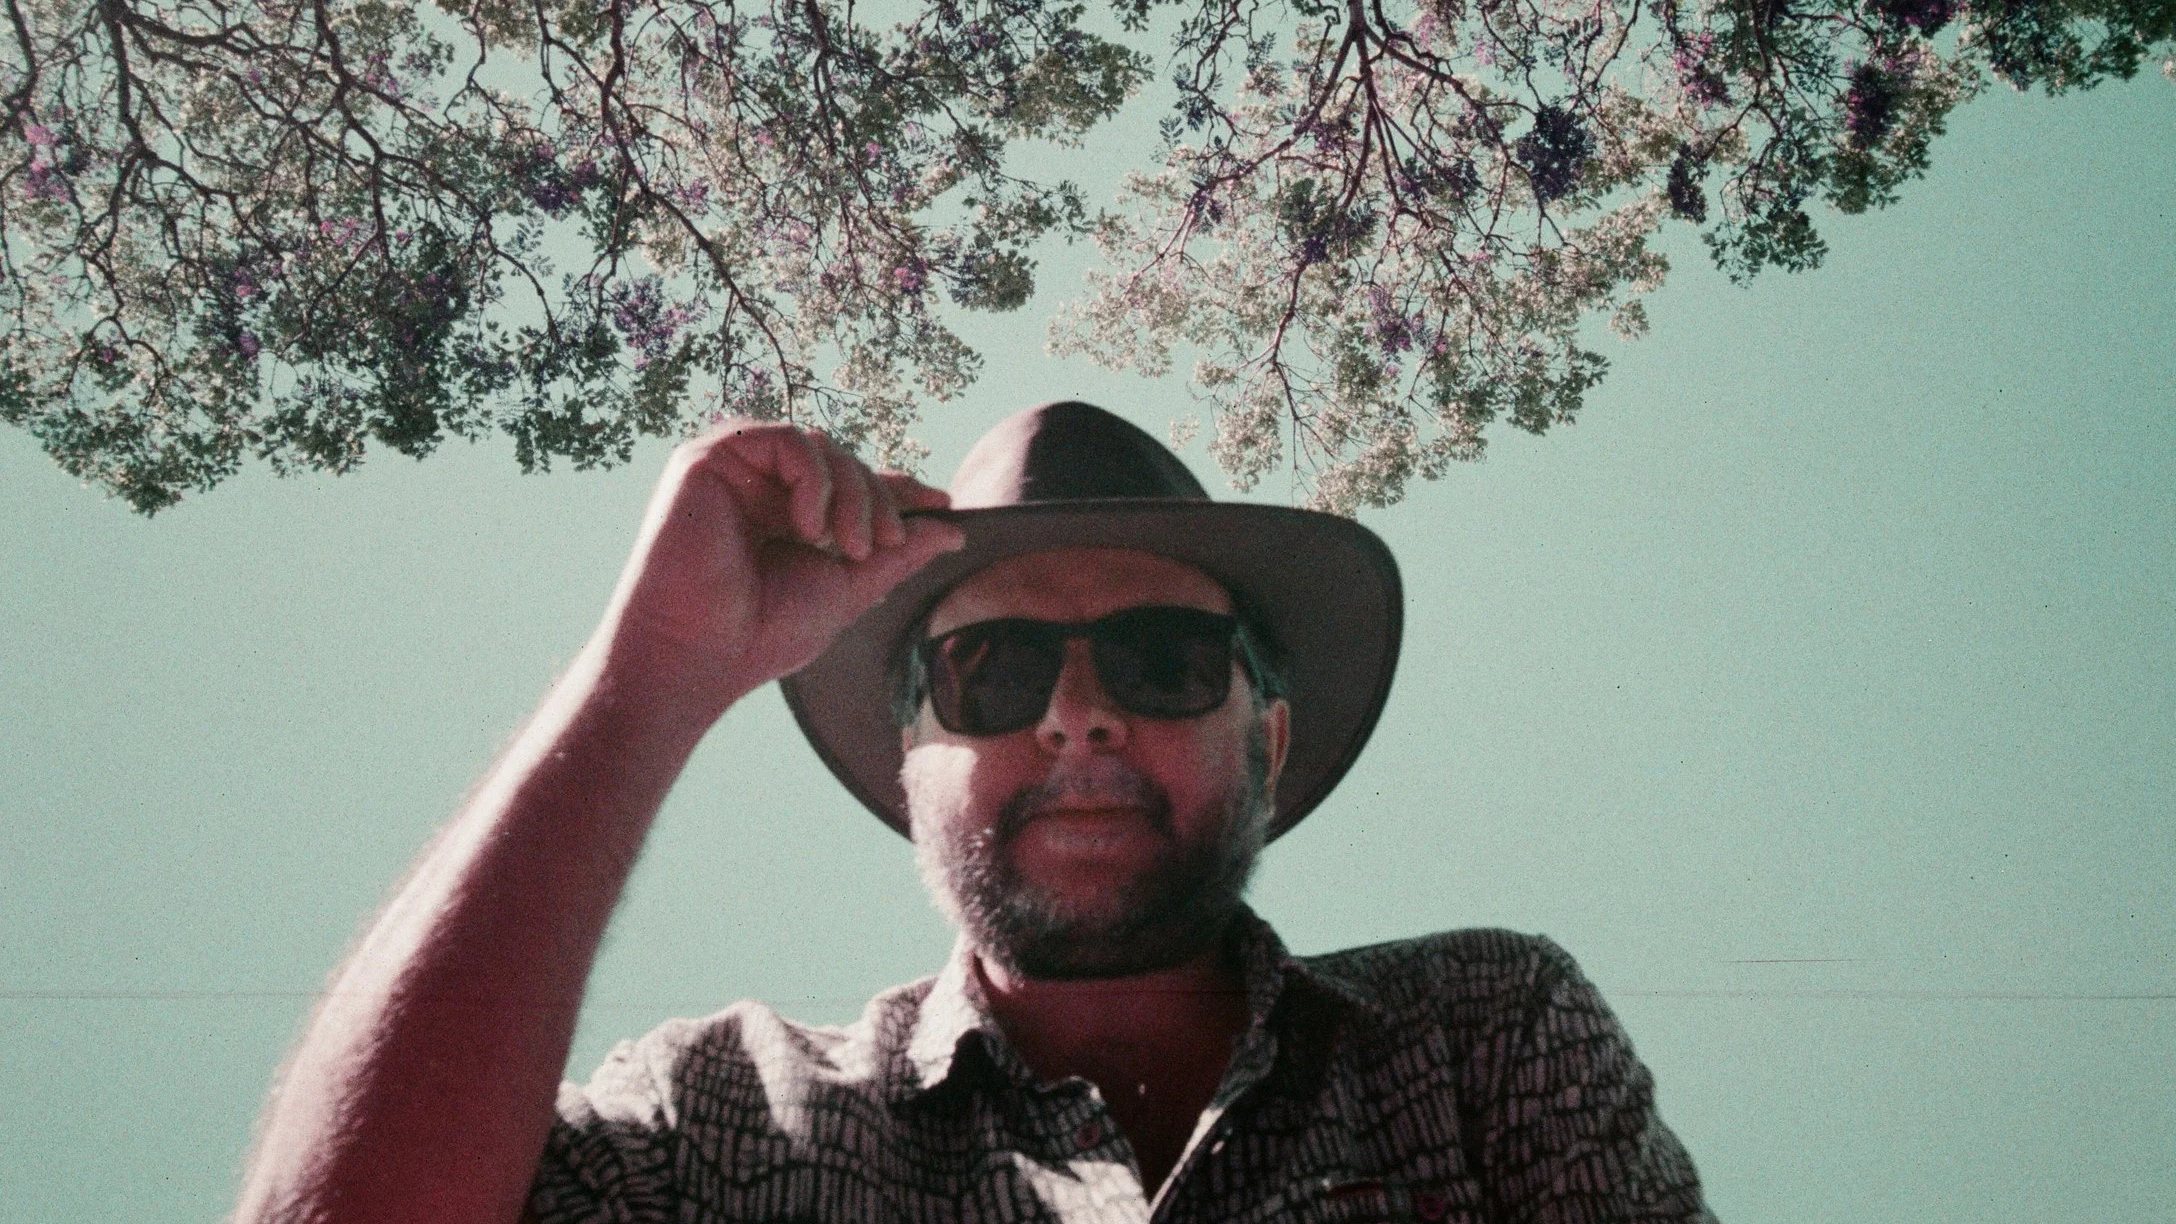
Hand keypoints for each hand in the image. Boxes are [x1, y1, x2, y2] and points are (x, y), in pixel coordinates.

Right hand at [591, 420, 964, 718]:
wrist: (700, 655)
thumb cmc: (761, 634)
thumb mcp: (849, 589)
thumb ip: (897, 555)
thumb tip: (953, 530)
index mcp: (784, 514)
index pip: (849, 482)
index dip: (897, 488)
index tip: (945, 504)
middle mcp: (757, 487)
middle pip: (843, 460)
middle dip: (877, 500)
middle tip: (886, 547)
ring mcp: (732, 471)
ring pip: (820, 445)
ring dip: (852, 493)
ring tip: (850, 547)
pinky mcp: (706, 460)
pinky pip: (786, 439)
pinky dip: (813, 479)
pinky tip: (808, 527)